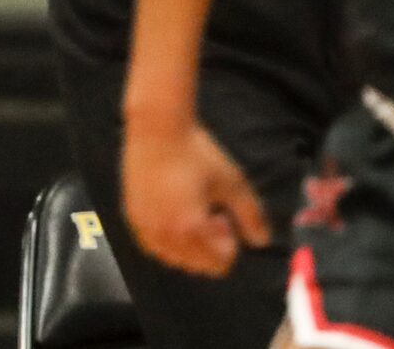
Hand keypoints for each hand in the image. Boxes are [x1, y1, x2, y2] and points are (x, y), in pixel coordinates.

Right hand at [123, 116, 270, 277]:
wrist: (156, 128)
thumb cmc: (196, 153)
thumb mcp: (232, 182)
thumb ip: (251, 215)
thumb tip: (262, 242)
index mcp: (190, 227)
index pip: (218, 264)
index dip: (228, 241)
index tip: (223, 214)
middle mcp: (164, 233)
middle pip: (196, 266)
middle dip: (208, 246)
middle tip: (208, 213)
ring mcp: (144, 225)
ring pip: (172, 259)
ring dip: (187, 246)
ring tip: (189, 212)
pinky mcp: (132, 215)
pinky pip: (152, 245)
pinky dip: (166, 240)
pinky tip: (171, 212)